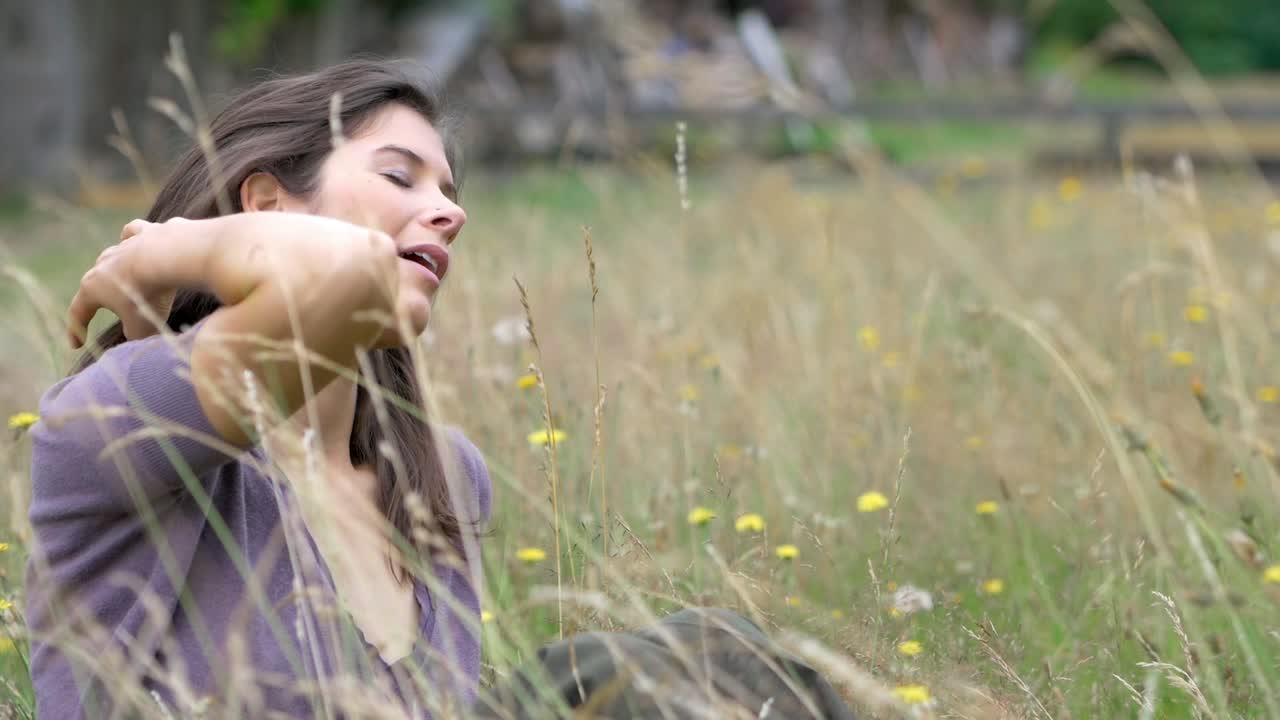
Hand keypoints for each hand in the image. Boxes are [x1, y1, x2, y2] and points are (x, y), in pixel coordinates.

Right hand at [67, 218, 184, 347]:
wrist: (167, 256)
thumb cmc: (148, 295)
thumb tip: (136, 333)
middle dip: (100, 296)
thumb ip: (134, 334)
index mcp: (93, 287)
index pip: (79, 311)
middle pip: (97, 281)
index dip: (77, 330)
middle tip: (108, 307)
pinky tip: (131, 237)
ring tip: (123, 276)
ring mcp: (124, 246)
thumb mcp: (140, 328)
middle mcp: (103, 264)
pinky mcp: (146, 232)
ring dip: (117, 267)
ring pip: (113, 257)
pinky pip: (133, 233)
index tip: (76, 345)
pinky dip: (132, 236)